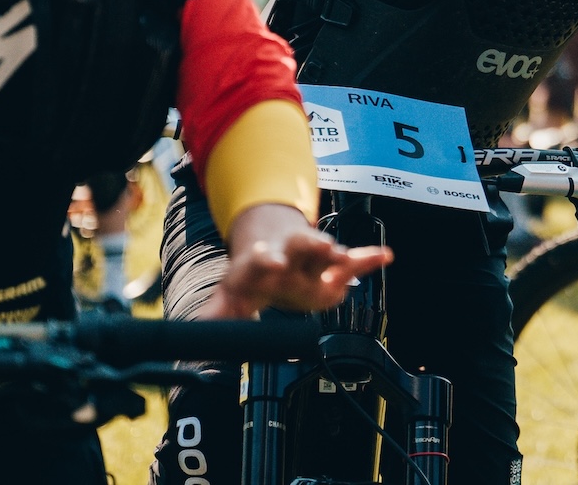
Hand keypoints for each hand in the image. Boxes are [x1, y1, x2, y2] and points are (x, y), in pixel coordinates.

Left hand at [209, 204, 390, 317]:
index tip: (273, 263)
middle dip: (311, 245)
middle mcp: (290, 252)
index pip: (264, 258)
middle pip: (300, 244)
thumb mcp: (234, 297)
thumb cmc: (256, 279)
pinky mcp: (334, 263)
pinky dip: (370, 258)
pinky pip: (356, 259)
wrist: (276, 254)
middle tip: (322, 247)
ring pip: (328, 248)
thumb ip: (218, 316)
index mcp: (264, 261)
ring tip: (348, 254)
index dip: (268, 260)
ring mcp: (313, 255)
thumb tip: (193, 333)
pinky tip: (385, 256)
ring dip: (337, 250)